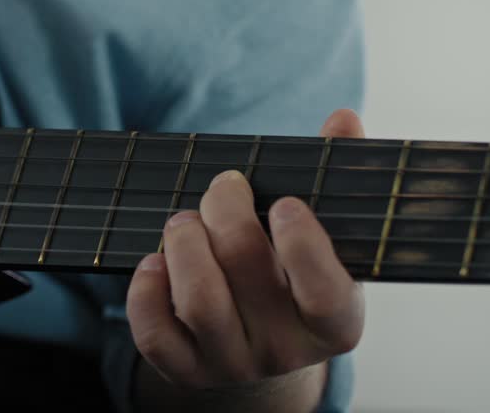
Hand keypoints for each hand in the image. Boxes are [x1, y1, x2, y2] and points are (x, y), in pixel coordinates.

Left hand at [126, 109, 365, 410]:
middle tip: (222, 186)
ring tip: (183, 219)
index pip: (325, 293)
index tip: (284, 202)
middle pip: (250, 278)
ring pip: (201, 306)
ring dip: (185, 246)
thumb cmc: (296, 272)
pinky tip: (153, 260)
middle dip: (227, 216)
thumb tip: (343, 119)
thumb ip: (336, 174)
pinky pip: (156, 337)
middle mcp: (287, 350)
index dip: (304, 244)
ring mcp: (234, 364)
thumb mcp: (327, 233)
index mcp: (335, 319)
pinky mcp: (187, 370)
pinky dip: (145, 293)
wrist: (265, 341)